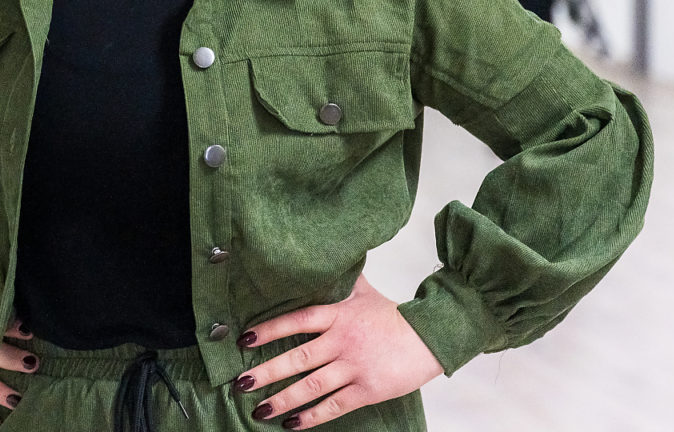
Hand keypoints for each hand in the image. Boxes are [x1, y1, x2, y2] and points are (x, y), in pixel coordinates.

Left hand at [234, 274, 442, 427]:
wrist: (432, 336)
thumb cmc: (396, 315)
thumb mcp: (365, 292)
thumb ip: (342, 282)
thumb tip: (331, 258)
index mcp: (338, 315)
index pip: (296, 320)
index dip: (269, 329)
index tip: (244, 340)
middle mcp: (342, 341)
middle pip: (297, 357)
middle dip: (266, 372)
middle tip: (241, 383)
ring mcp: (354, 367)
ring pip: (311, 385)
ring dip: (283, 398)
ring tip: (260, 409)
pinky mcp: (368, 390)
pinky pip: (334, 406)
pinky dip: (311, 416)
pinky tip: (292, 424)